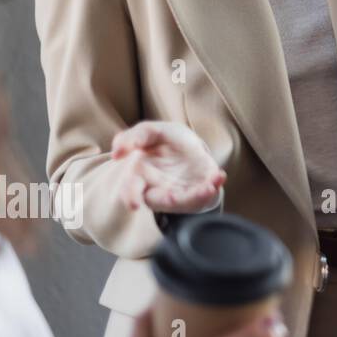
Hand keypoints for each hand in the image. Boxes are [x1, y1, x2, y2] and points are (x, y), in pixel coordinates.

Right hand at [111, 120, 225, 214]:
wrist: (189, 145)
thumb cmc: (164, 141)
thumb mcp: (150, 132)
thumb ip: (134, 137)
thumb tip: (117, 152)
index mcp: (140, 177)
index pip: (130, 190)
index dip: (130, 197)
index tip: (134, 205)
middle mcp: (158, 190)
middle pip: (160, 202)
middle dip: (170, 201)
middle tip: (174, 198)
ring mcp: (180, 193)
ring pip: (186, 201)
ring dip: (197, 196)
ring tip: (209, 187)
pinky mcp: (199, 191)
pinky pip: (206, 193)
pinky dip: (214, 185)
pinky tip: (219, 176)